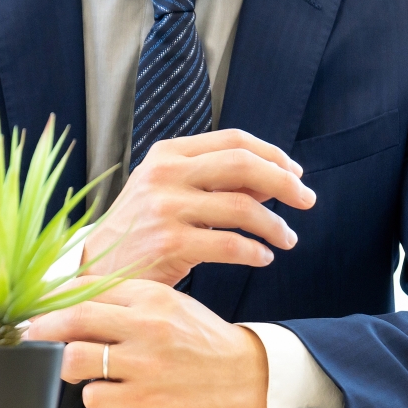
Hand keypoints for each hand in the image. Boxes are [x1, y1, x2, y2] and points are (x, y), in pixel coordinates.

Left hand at [25, 278, 267, 407]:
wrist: (247, 377)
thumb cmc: (202, 341)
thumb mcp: (168, 305)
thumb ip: (124, 301)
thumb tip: (71, 304)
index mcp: (150, 297)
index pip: (86, 290)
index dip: (53, 300)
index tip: (38, 308)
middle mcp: (146, 326)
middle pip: (73, 319)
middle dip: (42, 327)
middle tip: (32, 334)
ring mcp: (144, 365)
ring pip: (75, 359)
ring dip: (64, 363)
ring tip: (75, 366)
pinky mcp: (144, 401)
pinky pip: (94, 396)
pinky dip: (92, 395)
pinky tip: (107, 392)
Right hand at [82, 129, 313, 285]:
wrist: (100, 266)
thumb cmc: (142, 228)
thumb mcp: (168, 191)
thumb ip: (213, 181)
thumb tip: (271, 182)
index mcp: (168, 154)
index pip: (233, 141)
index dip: (272, 154)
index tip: (296, 172)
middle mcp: (165, 175)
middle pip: (242, 165)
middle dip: (285, 182)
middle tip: (307, 200)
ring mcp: (165, 208)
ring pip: (242, 207)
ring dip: (275, 225)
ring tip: (287, 239)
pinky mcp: (170, 244)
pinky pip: (230, 245)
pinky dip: (255, 252)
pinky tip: (263, 258)